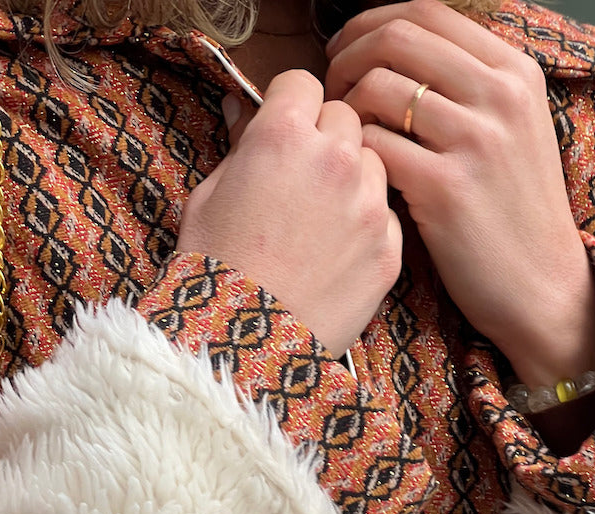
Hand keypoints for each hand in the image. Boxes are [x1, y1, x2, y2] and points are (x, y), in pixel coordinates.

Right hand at [177, 70, 401, 357]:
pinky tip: (336, 254)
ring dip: (352, 178)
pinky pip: (386, 216)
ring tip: (320, 220)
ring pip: (373, 163)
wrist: (240, 348)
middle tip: (302, 177)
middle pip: (346, 117)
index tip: (285, 124)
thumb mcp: (206, 198)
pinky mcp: (388, 250)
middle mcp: (334, 159)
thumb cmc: (212, 273)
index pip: (303, 82)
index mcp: (282, 135)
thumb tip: (244, 109)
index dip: (290, 104)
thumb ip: (237, 147)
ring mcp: (368, 206)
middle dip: (325, 137)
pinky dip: (366, 226)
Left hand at [325, 0, 594, 385]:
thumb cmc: (510, 212)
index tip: (344, 49)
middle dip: (346, 57)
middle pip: (397, 40)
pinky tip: (352, 172)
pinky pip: (374, 146)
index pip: (427, 12)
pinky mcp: (446, 189)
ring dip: (342, 108)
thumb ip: (467, 86)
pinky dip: (352, 153)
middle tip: (330, 89)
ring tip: (339, 137)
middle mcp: (499, 96)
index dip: (370, 24)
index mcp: (514, 71)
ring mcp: (474, 141)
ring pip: (378, 88)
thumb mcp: (513, 129)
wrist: (539, 283)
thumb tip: (393, 54)